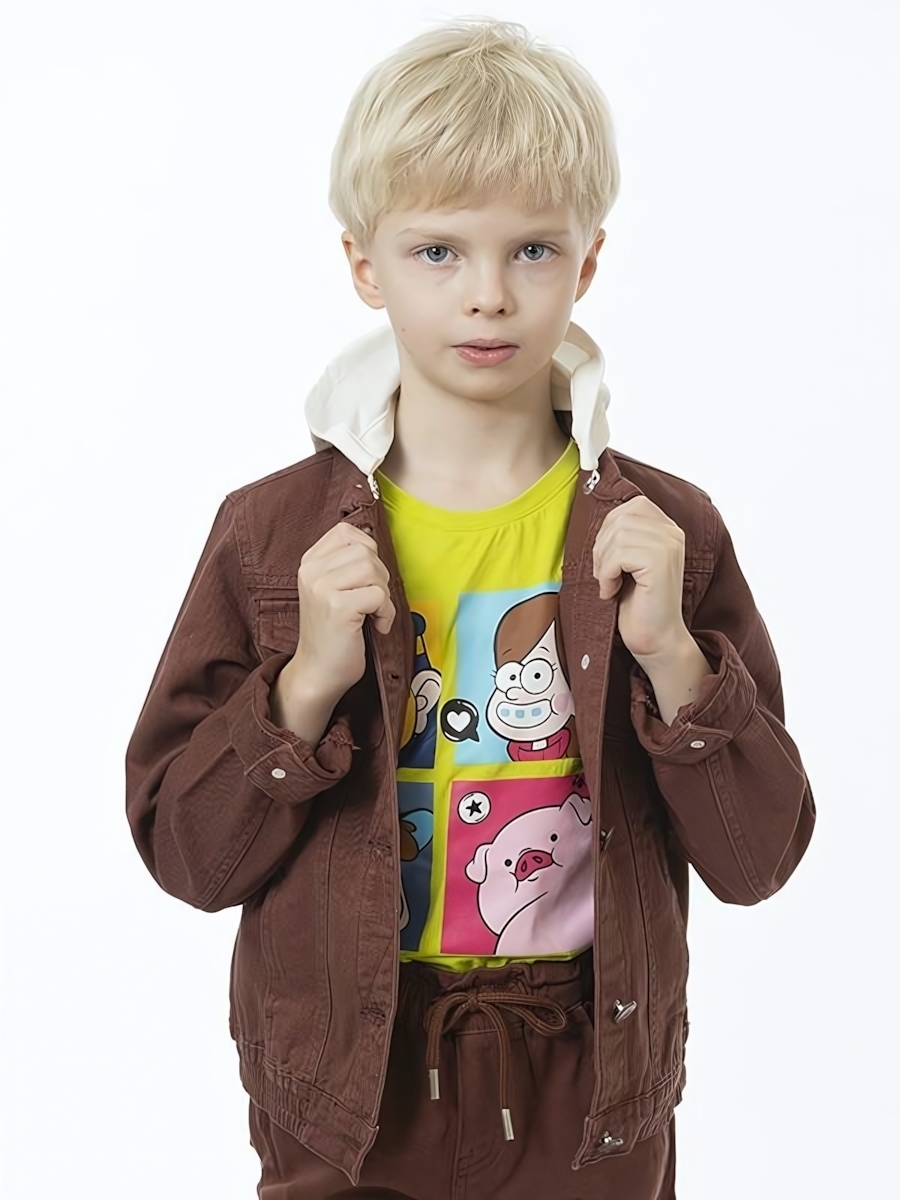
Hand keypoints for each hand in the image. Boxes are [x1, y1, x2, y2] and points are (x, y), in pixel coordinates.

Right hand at [287, 521, 395, 702]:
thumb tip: (375, 540)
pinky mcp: (337, 607)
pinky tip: (376, 626)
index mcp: (309, 562)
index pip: (347, 531)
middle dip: (380, 577)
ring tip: (372, 614)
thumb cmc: (334, 632)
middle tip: (372, 603)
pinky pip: (379, 595)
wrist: (318, 671)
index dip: (368, 553)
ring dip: (383, 595)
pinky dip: (386, 613)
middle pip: (366, 551)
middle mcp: (311, 571)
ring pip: (374, 569)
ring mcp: (322, 587)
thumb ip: (347, 563)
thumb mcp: (333, 588)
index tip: (365, 580)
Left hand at [592, 495, 690, 662]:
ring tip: (609, 583)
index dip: (609, 529)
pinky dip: (607, 573)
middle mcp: (672, 533)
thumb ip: (621, 535)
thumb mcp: (627, 561)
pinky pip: (619, 553)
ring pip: (617, 534)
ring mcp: (669, 545)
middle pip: (620, 517)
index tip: (607, 558)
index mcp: (667, 528)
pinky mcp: (660, 562)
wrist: (655, 638)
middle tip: (604, 574)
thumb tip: (594, 514)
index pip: (630, 506)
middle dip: (602, 546)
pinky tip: (613, 590)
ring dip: (603, 562)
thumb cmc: (638, 603)